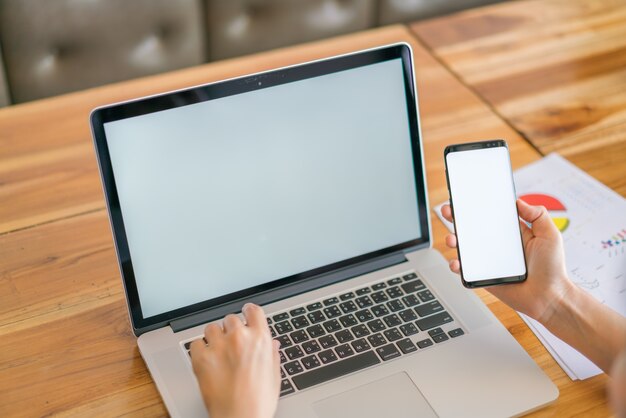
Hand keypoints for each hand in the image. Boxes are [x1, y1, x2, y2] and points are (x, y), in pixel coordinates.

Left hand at [190, 304, 280, 417]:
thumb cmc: (258, 402)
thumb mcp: (274, 375)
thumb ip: (271, 355)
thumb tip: (272, 344)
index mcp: (260, 339)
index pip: (253, 310)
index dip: (248, 311)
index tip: (245, 313)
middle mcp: (239, 338)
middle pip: (230, 318)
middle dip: (231, 329)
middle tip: (231, 344)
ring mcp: (219, 346)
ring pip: (211, 328)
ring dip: (214, 337)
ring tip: (218, 352)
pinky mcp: (201, 358)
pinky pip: (195, 343)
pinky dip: (199, 350)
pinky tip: (206, 360)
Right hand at [442, 199, 575, 323]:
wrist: (549, 297)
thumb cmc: (553, 269)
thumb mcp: (551, 235)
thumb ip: (538, 215)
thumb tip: (520, 202)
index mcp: (510, 233)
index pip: (489, 216)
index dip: (476, 206)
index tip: (465, 197)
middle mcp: (496, 245)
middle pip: (471, 229)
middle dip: (456, 218)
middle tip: (449, 211)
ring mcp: (487, 260)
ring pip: (464, 248)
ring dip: (452, 240)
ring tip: (452, 239)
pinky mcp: (483, 276)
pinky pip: (465, 270)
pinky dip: (456, 265)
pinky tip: (457, 262)